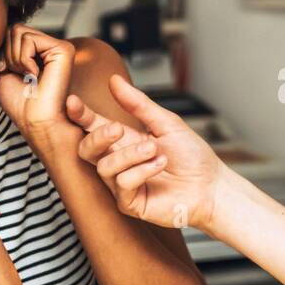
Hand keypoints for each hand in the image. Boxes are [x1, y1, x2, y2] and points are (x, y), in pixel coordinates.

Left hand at [0, 24, 75, 148]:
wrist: (35, 122)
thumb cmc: (22, 105)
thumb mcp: (4, 71)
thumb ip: (3, 49)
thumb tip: (0, 29)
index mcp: (41, 52)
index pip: (11, 33)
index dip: (3, 54)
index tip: (12, 74)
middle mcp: (52, 47)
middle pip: (14, 29)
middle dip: (8, 54)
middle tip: (21, 76)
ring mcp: (59, 47)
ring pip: (19, 31)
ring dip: (14, 58)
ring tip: (29, 76)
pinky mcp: (63, 49)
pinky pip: (28, 39)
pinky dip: (23, 59)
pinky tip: (35, 75)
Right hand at [66, 73, 224, 230]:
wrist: (211, 186)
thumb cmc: (192, 156)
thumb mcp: (166, 123)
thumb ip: (139, 105)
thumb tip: (114, 80)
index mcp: (124, 141)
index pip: (94, 127)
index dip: (81, 115)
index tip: (72, 102)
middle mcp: (119, 162)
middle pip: (87, 150)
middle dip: (98, 136)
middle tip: (118, 129)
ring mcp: (122, 185)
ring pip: (105, 167)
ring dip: (131, 155)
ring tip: (155, 151)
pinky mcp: (130, 203)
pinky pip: (122, 184)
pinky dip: (141, 171)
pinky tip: (160, 166)